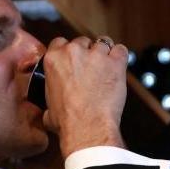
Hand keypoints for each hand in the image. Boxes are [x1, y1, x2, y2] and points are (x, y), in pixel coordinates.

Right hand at [40, 35, 128, 155]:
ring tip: (107, 70)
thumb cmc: (68, 122)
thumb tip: (49, 111)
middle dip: (87, 54)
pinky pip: (121, 50)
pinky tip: (118, 67)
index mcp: (53, 60)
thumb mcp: (48, 109)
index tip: (74, 61)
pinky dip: (120, 57)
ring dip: (105, 55)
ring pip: (102, 43)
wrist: (88, 127)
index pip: (60, 42)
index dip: (69, 52)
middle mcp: (73, 52)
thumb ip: (50, 100)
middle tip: (92, 70)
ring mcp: (96, 56)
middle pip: (82, 42)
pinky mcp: (115, 63)